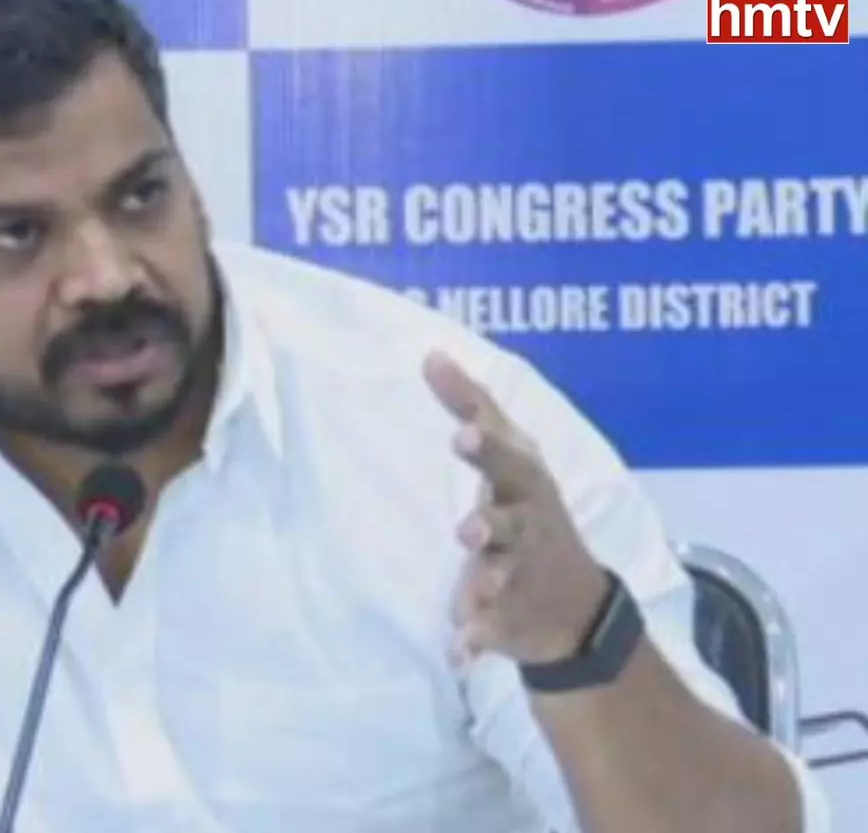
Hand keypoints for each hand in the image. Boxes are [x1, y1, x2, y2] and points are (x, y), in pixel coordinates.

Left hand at [422, 350, 608, 667]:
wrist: (574, 604)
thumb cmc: (528, 509)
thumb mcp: (511, 457)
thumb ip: (471, 407)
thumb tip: (430, 353)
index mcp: (524, 488)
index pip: (508, 463)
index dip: (487, 449)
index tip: (462, 434)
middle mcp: (526, 531)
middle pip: (510, 524)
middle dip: (492, 524)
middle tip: (469, 528)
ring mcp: (520, 577)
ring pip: (503, 579)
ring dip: (486, 583)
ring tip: (470, 593)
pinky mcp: (507, 618)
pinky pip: (491, 631)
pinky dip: (476, 642)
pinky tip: (459, 652)